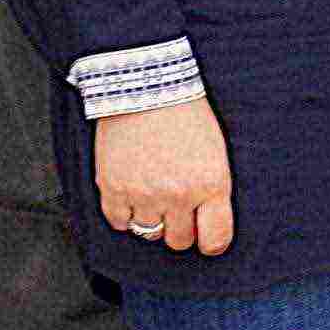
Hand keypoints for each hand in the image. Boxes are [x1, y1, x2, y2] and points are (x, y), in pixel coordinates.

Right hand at [96, 95, 234, 256]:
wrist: (146, 86)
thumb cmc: (185, 115)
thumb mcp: (216, 152)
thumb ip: (213, 190)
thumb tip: (208, 226)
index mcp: (211, 184)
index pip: (216, 239)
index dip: (211, 243)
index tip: (207, 239)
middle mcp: (178, 194)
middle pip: (179, 240)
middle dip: (180, 228)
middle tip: (176, 207)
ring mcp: (143, 194)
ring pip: (149, 234)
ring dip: (152, 219)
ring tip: (152, 194)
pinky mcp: (113, 189)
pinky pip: (119, 223)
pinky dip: (124, 214)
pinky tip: (131, 193)